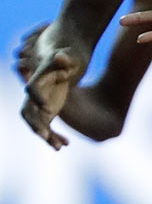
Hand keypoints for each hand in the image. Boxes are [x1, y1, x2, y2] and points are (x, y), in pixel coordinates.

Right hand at [17, 25, 80, 149]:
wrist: (68, 62)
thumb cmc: (69, 58)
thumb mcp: (69, 56)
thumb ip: (64, 58)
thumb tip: (61, 56)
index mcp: (37, 80)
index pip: (32, 89)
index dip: (37, 98)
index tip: (49, 108)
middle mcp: (34, 95)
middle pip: (29, 112)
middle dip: (36, 124)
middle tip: (45, 135)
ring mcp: (39, 105)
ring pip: (38, 124)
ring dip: (46, 136)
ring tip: (58, 146)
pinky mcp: (47, 113)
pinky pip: (48, 128)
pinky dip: (55, 137)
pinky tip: (66, 145)